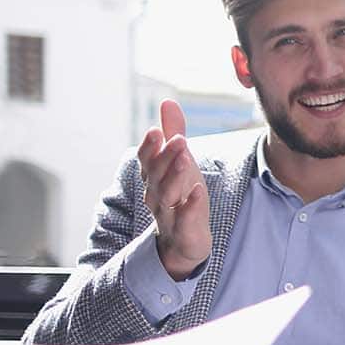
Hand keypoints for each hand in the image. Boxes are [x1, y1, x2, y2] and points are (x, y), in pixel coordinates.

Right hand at [139, 99, 211, 277]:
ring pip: (167, 196)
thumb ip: (173, 133)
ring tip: (186, 159)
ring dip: (175, 177)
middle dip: (165, 157)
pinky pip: (185, 219)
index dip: (150, 147)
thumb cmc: (180, 196)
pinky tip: (198, 192)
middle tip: (179, 140)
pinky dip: (190, 207)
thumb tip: (167, 101)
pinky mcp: (184, 232)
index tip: (156, 130)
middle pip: (156, 175)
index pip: (146, 160)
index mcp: (153, 178)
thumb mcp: (179, 162)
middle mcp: (156, 195)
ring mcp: (169, 215)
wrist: (182, 242)